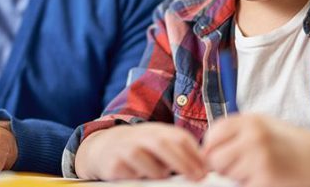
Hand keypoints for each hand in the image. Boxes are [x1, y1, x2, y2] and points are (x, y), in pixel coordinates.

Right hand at [74, 122, 206, 180]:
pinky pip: (132, 177)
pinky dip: (139, 179)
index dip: (194, 154)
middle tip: (197, 178)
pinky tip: (138, 176)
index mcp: (157, 131)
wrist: (105, 147)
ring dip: (159, 173)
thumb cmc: (141, 148)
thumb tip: (205, 167)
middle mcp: (141, 136)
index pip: (179, 137)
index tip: (205, 171)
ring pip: (149, 164)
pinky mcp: (114, 165)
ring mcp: (126, 149)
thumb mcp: (159, 143)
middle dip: (183, 162)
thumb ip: (179, 151)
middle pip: (164, 145)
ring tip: (159, 175)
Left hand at [202, 114, 309, 186]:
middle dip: (221, 166)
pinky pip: (242, 186)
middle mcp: (252, 136)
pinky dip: (249, 186)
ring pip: (226, 175)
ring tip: (257, 172)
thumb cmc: (288, 143)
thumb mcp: (260, 126)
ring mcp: (259, 158)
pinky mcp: (266, 179)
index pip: (211, 136)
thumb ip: (233, 134)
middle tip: (240, 167)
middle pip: (214, 157)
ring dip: (236, 178)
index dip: (214, 149)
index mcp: (248, 121)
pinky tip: (265, 180)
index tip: (225, 155)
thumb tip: (204, 152)